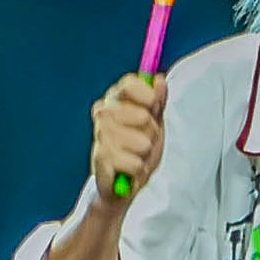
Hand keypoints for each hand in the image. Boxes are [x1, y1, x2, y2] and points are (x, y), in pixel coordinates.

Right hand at [87, 70, 168, 202]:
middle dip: (152, 132)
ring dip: (146, 153)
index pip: (129, 84)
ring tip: (138, 155)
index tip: (155, 107)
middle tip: (146, 139)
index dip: (148, 95)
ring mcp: (100, 135)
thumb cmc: (138, 146)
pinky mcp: (100, 159)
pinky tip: (130, 169)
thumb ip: (158, 100)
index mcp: (114, 98)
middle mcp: (103, 113)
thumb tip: (159, 79)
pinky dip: (139, 168)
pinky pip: (135, 163)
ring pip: (141, 142)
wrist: (124, 180)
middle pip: (142, 116)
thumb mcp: (154, 121)